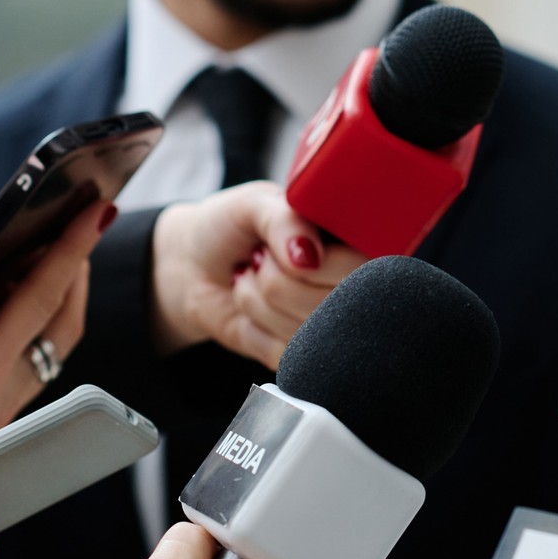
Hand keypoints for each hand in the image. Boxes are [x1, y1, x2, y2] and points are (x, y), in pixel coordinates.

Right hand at [0, 203, 108, 489]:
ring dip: (64, 296)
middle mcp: (5, 393)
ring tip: (60, 254)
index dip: (73, 246)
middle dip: (80, 267)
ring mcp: (3, 411)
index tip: (98, 207)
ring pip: (54, 344)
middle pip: (64, 319)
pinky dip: (40, 326)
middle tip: (87, 220)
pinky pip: (33, 363)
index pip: (43, 296)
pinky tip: (19, 310)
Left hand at [151, 181, 363, 368]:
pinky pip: (287, 354)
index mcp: (353, 240)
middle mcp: (351, 283)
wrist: (194, 265)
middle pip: (335, 303)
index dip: (315, 263)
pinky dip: (255, 329)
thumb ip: (285, 220)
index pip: (362, 267)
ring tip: (252, 279)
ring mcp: (329, 323)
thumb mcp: (253, 204)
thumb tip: (308, 257)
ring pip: (307, 330)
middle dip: (276, 280)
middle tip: (260, 259)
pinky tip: (252, 309)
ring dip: (258, 302)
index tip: (281, 246)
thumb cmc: (230, 226)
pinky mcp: (303, 354)